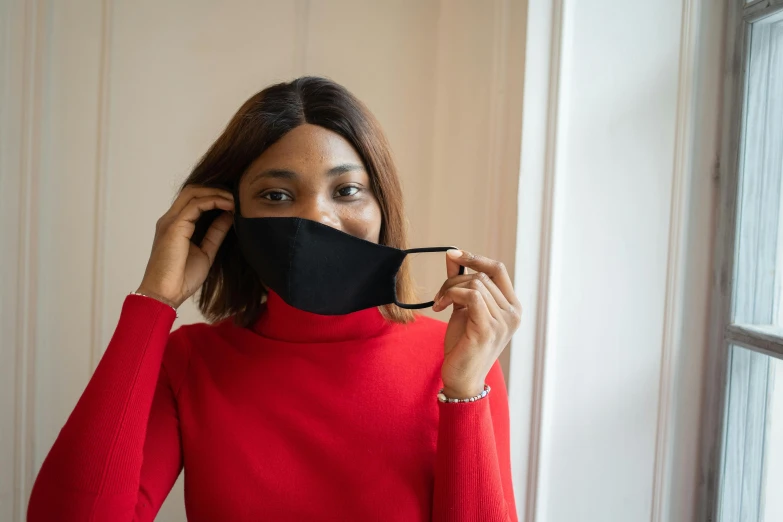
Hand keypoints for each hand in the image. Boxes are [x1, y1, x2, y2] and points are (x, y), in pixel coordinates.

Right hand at [136, 185, 234, 308]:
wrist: (165, 295)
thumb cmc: (181, 279)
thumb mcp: (206, 252)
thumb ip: (216, 233)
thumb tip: (229, 216)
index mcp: (176, 225)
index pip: (194, 199)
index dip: (215, 195)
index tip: (236, 201)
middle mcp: (170, 219)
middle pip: (193, 190)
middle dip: (217, 189)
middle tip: (237, 196)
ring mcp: (170, 221)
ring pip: (193, 192)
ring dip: (217, 192)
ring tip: (235, 199)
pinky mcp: (174, 226)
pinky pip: (196, 204)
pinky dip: (214, 201)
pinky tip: (229, 206)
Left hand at [432, 249, 521, 398]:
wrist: (462, 378)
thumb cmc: (464, 345)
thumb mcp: (464, 309)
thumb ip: (461, 283)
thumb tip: (453, 256)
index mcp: (512, 307)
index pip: (498, 269)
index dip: (476, 258)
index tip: (454, 254)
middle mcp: (513, 314)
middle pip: (482, 275)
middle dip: (454, 280)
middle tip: (439, 296)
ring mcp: (503, 322)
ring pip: (474, 284)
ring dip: (449, 289)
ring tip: (439, 304)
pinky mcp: (487, 329)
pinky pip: (471, 296)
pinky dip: (452, 295)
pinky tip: (440, 307)